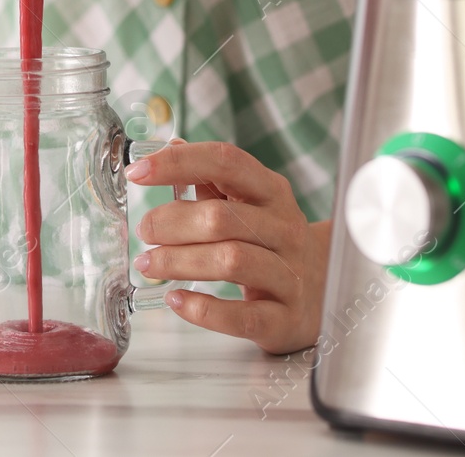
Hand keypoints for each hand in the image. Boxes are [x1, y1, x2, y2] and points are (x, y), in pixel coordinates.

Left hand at [125, 140, 329, 355]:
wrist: (326, 292)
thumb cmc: (274, 243)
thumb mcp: (251, 204)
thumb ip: (213, 178)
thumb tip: (173, 145)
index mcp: (271, 192)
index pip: (225, 162)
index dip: (178, 163)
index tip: (137, 172)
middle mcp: (285, 228)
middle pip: (220, 217)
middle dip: (170, 223)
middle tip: (144, 232)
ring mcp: (290, 274)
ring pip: (230, 261)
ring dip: (179, 261)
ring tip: (149, 264)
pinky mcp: (286, 318)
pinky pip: (241, 315)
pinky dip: (202, 309)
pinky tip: (176, 299)